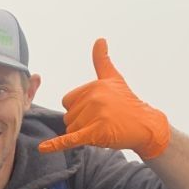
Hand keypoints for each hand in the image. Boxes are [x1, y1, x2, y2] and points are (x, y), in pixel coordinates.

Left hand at [38, 38, 170, 160]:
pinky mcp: (96, 132)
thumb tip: (99, 39)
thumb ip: (102, 61)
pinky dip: (56, 145)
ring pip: (71, 129)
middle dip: (81, 123)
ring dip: (83, 133)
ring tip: (103, 128)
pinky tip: (43, 148)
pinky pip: (70, 138)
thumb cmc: (127, 103)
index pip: (68, 102)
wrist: (145, 125)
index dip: (79, 109)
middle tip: (102, 121)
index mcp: (94, 86)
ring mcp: (95, 115)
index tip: (97, 109)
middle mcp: (94, 98)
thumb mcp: (114, 79)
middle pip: (68, 117)